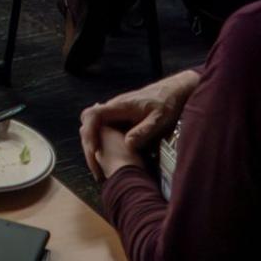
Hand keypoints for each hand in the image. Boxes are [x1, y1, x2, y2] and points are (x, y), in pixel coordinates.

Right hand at [79, 69, 200, 178]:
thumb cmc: (166, 104)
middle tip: (95, 167)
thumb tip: (127, 145)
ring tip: (100, 169)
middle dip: (88, 145)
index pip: (94, 115)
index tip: (94, 151)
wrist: (172, 91)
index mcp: (119, 107)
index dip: (90, 133)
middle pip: (88, 123)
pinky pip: (104, 130)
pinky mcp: (119, 118)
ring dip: (93, 146)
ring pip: (94, 127)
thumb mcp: (159, 119)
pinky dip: (102, 144)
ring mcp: (115, 113)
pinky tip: (109, 159)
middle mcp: (113, 109)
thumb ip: (144, 131)